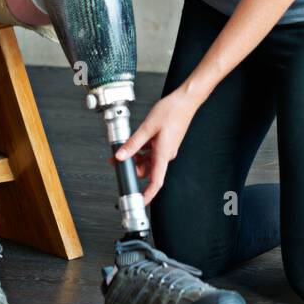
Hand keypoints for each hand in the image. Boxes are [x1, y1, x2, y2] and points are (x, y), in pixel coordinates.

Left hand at [113, 87, 197, 203]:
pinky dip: (141, 149)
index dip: (147, 195)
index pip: (156, 182)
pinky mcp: (165, 142)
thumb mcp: (148, 127)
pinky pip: (151, 151)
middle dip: (133, 168)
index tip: (139, 202)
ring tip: (123, 149)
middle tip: (118, 161)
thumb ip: (133, 143)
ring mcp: (166, 149)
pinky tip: (134, 142)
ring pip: (149, 160)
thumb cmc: (173, 111)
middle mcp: (166, 154)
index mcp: (163, 154)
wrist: (185, 101)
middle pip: (148, 171)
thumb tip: (121, 155)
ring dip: (136, 157)